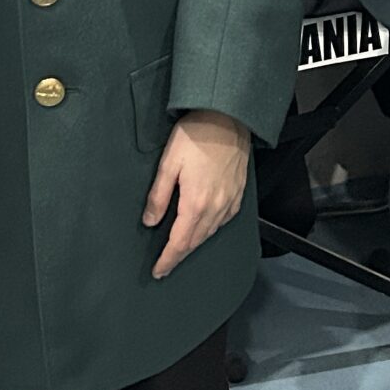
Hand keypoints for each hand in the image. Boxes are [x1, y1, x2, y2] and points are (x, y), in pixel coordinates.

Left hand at [144, 110, 250, 278]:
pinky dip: (211, 230)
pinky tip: (204, 228)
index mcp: (196, 203)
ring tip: (181, 249)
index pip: (180, 242)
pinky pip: (224, 221)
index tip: (159, 271)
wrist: (228, 117)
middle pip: (196, 241)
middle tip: (166, 265)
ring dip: (194, 243)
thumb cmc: (197, 135)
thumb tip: (150, 221)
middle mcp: (216, 207)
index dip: (168, 259)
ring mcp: (230, 201)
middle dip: (179, 255)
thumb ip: (158, 196)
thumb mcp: (168, 164)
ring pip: (210, 233)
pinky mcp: (238, 193)